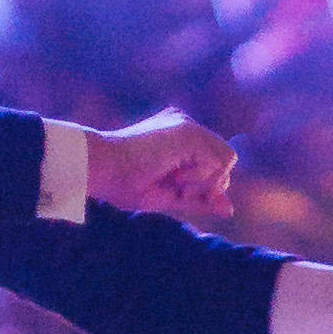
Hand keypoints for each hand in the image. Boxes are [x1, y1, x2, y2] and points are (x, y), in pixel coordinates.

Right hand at [85, 109, 238, 224]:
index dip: (207, 186)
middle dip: (208, 185)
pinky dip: (199, 178)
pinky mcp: (188, 132)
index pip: (215, 163)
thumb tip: (230, 209)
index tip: (181, 193)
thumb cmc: (125, 183)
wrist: (102, 168)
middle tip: (176, 186)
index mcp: (180, 136)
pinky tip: (173, 174)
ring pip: (226, 160)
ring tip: (173, 179)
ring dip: (202, 181)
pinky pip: (217, 162)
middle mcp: (186, 124)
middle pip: (226, 160)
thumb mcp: (172, 195)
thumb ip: (201, 199)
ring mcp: (188, 125)